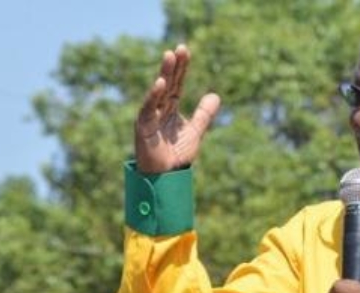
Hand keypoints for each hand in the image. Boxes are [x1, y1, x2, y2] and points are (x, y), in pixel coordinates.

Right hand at [135, 44, 220, 172]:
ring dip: (163, 74)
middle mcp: (158, 108)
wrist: (167, 176)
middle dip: (172, 66)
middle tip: (179, 48)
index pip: (177, 83)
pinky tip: (160, 83)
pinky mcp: (143, 126)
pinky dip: (153, 96)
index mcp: (170, 107)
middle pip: (167, 83)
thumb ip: (203, 114)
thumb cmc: (176, 154)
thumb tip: (215, 95)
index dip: (181, 67)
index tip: (185, 50)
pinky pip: (149, 108)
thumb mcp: (195, 131)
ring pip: (158, 91)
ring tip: (169, 56)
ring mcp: (150, 116)